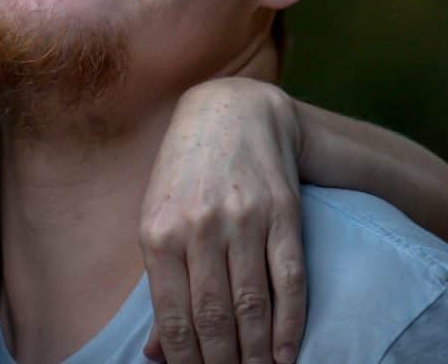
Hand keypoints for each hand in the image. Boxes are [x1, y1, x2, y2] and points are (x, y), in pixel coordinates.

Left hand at [140, 78, 305, 363]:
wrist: (232, 109)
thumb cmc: (186, 172)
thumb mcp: (158, 219)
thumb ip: (158, 283)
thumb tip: (156, 352)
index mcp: (159, 232)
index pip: (174, 317)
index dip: (186, 361)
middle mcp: (201, 227)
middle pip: (214, 317)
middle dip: (221, 363)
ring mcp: (245, 219)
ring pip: (252, 304)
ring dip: (256, 353)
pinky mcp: (283, 213)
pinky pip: (289, 280)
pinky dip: (290, 325)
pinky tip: (288, 354)